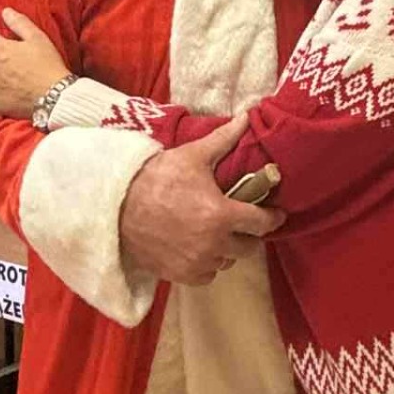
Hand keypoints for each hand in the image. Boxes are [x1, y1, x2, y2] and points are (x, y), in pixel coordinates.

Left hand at [0, 9, 72, 117]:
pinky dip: (0, 93)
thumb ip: (19, 22)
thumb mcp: (37, 38)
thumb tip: (6, 12)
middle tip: (20, 67)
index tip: (22, 53)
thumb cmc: (47, 65)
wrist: (54, 96)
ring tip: (19, 81)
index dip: (9, 46)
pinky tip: (16, 92)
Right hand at [118, 114, 286, 285]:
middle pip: (249, 247)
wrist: (117, 206)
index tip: (275, 214)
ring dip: (227, 249)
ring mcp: (197, 262)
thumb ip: (224, 139)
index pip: (261, 223)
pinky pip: (207, 275)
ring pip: (227, 261)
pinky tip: (200, 248)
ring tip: (218, 233)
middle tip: (243, 222)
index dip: (272, 218)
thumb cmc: (157, 178)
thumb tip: (246, 117)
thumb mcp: (192, 156)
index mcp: (221, 215)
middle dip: (250, 234)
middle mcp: (213, 244)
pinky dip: (208, 264)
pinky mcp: (180, 275)